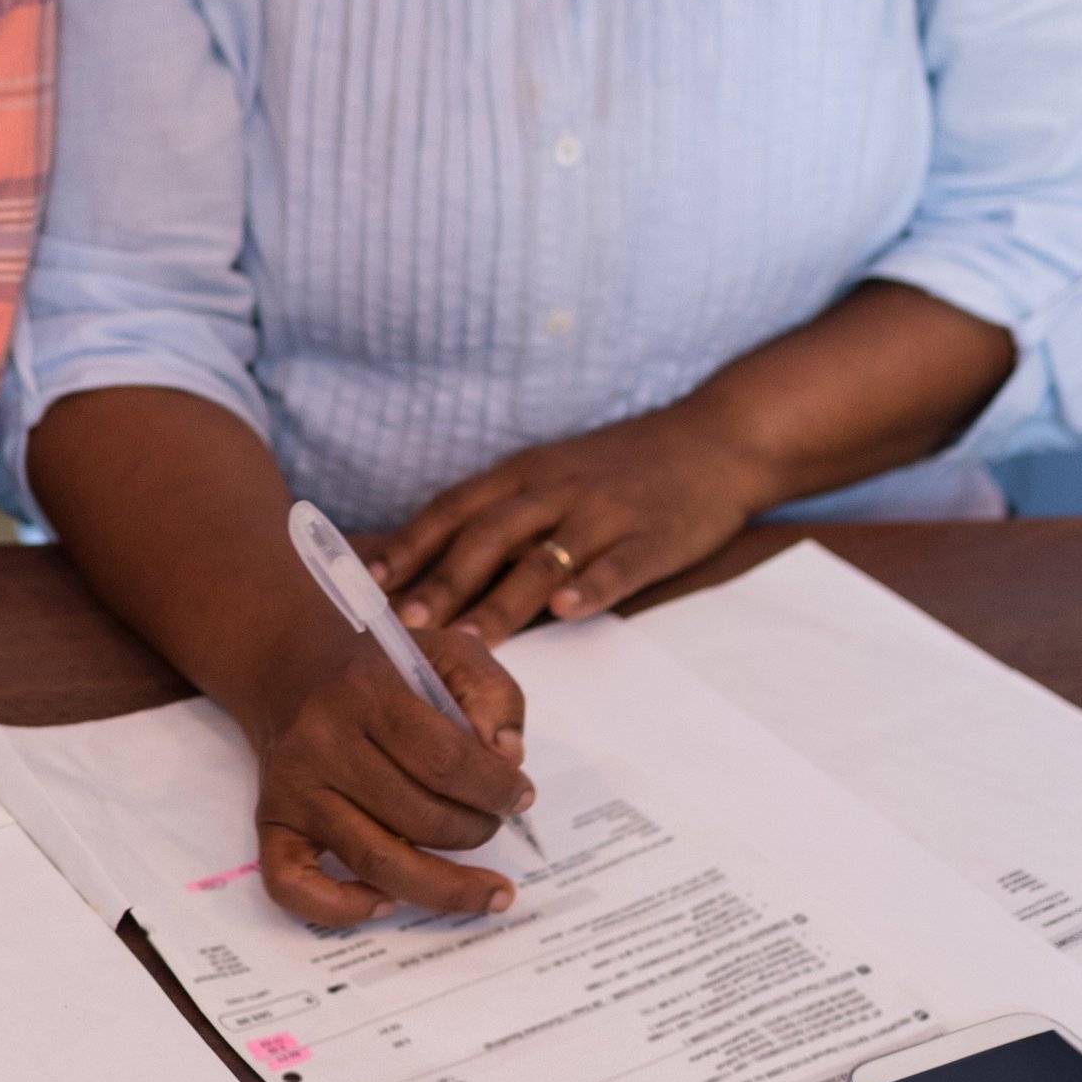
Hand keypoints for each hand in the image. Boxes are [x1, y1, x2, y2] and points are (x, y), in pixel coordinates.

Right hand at [246, 627, 531, 923]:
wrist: (292, 665)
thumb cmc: (380, 667)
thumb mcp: (447, 652)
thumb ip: (491, 694)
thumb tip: (507, 758)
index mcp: (366, 694)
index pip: (444, 760)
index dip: (496, 789)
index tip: (520, 796)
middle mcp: (321, 744)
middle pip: (418, 818)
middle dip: (476, 831)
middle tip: (492, 823)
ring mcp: (294, 789)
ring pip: (377, 863)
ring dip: (444, 887)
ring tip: (484, 887)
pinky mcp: (272, 822)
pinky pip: (293, 887)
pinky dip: (343, 909)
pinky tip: (388, 902)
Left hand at [372, 407, 774, 641]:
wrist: (714, 439)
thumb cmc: (619, 469)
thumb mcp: (551, 476)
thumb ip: (500, 516)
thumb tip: (429, 566)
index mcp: (523, 475)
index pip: (452, 510)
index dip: (409, 546)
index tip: (367, 585)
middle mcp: (555, 490)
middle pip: (486, 537)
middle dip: (441, 583)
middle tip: (404, 628)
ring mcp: (604, 512)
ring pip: (543, 556)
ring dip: (502, 600)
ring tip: (469, 642)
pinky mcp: (654, 535)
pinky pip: (619, 563)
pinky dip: (592, 585)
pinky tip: (567, 609)